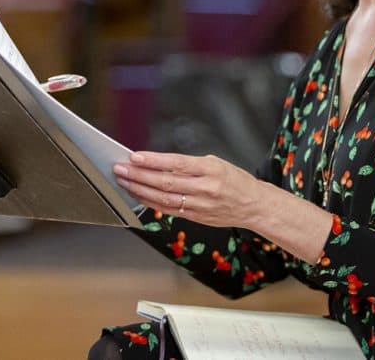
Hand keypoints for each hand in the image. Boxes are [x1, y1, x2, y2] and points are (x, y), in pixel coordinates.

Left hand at [113, 151, 269, 228]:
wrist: (253, 205)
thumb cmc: (234, 181)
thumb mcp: (216, 163)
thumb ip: (190, 164)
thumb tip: (160, 163)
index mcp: (211, 169)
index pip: (176, 163)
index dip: (153, 160)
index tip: (135, 156)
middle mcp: (205, 187)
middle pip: (166, 181)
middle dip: (139, 175)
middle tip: (121, 168)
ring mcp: (200, 205)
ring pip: (164, 198)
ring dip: (140, 189)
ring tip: (124, 181)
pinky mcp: (196, 217)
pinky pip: (168, 210)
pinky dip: (151, 202)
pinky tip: (138, 195)